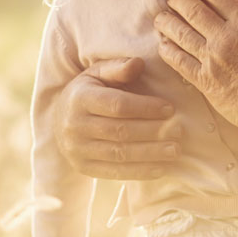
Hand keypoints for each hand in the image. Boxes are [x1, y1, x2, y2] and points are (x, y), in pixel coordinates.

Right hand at [52, 58, 180, 179]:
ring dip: (151, 154)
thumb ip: (118, 68)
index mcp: (80, 98)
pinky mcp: (83, 167)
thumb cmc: (88, 92)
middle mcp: (75, 125)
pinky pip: (115, 172)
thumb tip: (139, 64)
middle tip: (179, 131)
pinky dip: (140, 172)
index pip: (117, 104)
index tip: (170, 109)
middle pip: (120, 131)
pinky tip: (161, 168)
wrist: (58, 121)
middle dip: (153, 132)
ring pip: (120, 153)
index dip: (145, 107)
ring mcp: (77, 149)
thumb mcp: (98, 74)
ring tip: (175, 150)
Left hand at [154, 0, 237, 132]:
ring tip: (160, 17)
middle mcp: (226, 38)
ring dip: (167, 22)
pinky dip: (168, 50)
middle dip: (178, 0)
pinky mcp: (205, 81)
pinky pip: (179, 62)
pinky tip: (163, 45)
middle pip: (193, 11)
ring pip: (181, 34)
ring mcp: (213, 60)